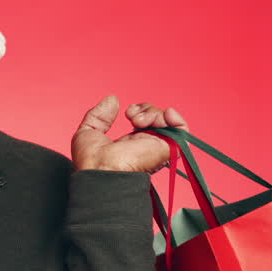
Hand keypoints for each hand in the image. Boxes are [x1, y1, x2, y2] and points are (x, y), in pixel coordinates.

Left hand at [71, 95, 189, 171]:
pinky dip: (177, 118)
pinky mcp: (168, 149)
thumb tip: (112, 99)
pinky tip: (167, 114)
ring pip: (167, 121)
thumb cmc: (90, 160)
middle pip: (157, 119)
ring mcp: (158, 148)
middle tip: (131, 116)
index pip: (145, 123)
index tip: (127, 112)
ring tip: (137, 120)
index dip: (140, 111)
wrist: (100, 171)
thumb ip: (99, 115)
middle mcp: (147, 147)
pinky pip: (183, 131)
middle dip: (145, 109)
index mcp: (131, 145)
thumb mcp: (88, 131)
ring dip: (153, 113)